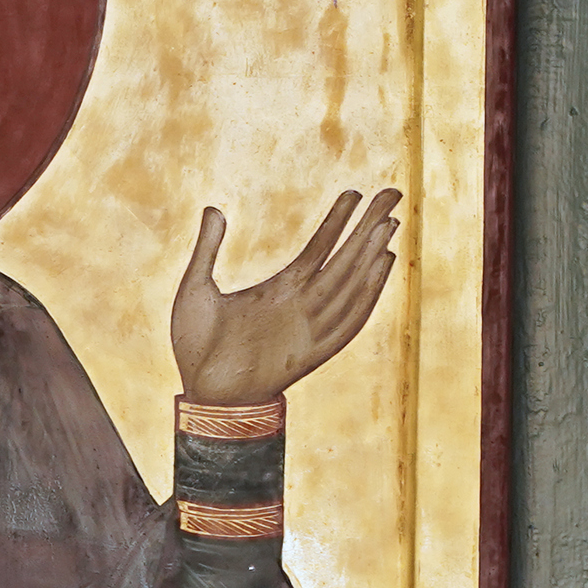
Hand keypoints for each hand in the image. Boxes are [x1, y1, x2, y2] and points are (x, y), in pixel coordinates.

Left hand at [168, 187, 400, 405]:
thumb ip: (207, 249)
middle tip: (392, 193)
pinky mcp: (311, 353)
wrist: (201, 394)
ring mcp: (308, 328)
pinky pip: (347, 320)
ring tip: (388, 222)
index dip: (338, 220)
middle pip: (344, 258)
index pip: (319, 247)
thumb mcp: (196, 288)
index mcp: (280, 290)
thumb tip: (213, 209)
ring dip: (370, 254)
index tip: (355, 193)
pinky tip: (381, 265)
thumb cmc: (195, 347)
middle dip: (369, 226)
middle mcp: (301, 306)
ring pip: (349, 284)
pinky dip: (367, 294)